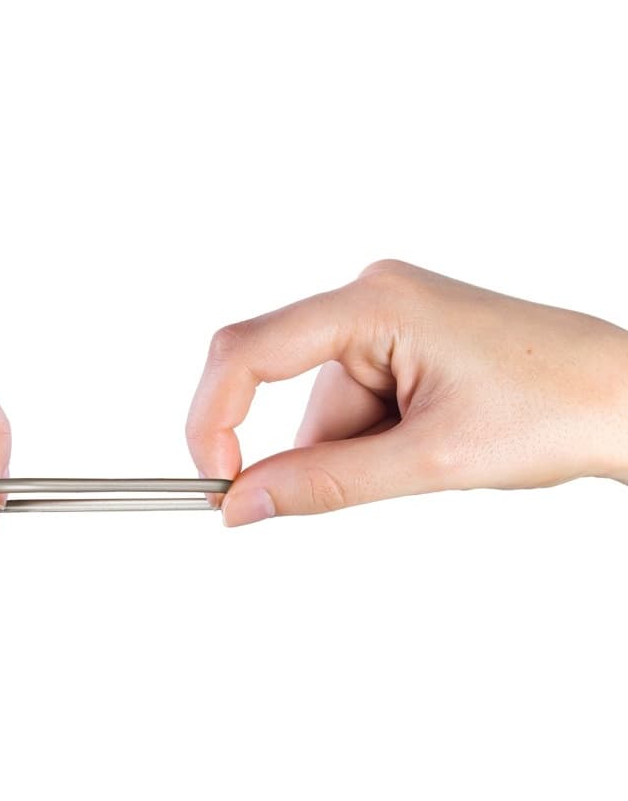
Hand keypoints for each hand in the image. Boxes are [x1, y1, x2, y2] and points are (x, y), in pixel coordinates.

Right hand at [187, 261, 627, 525]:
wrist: (626, 399)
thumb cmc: (556, 407)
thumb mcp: (429, 460)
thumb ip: (325, 484)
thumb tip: (244, 503)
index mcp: (372, 302)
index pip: (248, 351)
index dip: (214, 418)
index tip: (217, 481)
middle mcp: (370, 297)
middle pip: (289, 388)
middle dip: (318, 451)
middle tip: (375, 482)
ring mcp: (386, 319)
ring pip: (323, 410)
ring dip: (358, 453)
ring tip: (436, 455)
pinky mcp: (400, 343)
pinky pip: (353, 406)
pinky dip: (375, 442)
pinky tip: (433, 442)